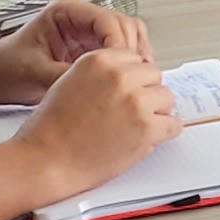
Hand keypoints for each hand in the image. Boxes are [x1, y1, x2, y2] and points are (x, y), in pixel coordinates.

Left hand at [0, 0, 148, 100]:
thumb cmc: (8, 68)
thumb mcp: (38, 73)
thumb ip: (70, 75)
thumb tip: (100, 83)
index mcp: (65, 11)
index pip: (106, 20)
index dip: (120, 44)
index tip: (123, 67)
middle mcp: (80, 17)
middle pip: (124, 25)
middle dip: (131, 50)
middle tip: (134, 76)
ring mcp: (88, 31)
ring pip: (128, 36)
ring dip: (134, 57)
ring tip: (135, 79)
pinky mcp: (92, 47)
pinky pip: (121, 52)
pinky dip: (128, 65)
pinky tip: (128, 81)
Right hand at [12, 49, 179, 195]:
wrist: (46, 160)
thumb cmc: (51, 128)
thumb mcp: (71, 81)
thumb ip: (102, 74)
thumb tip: (131, 76)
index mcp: (99, 60)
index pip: (136, 59)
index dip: (131, 79)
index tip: (127, 92)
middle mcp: (119, 76)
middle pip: (154, 76)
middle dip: (145, 93)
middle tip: (130, 113)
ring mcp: (135, 101)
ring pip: (167, 98)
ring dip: (156, 113)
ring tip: (133, 127)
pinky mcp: (147, 128)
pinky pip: (174, 125)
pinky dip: (164, 133)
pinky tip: (146, 139)